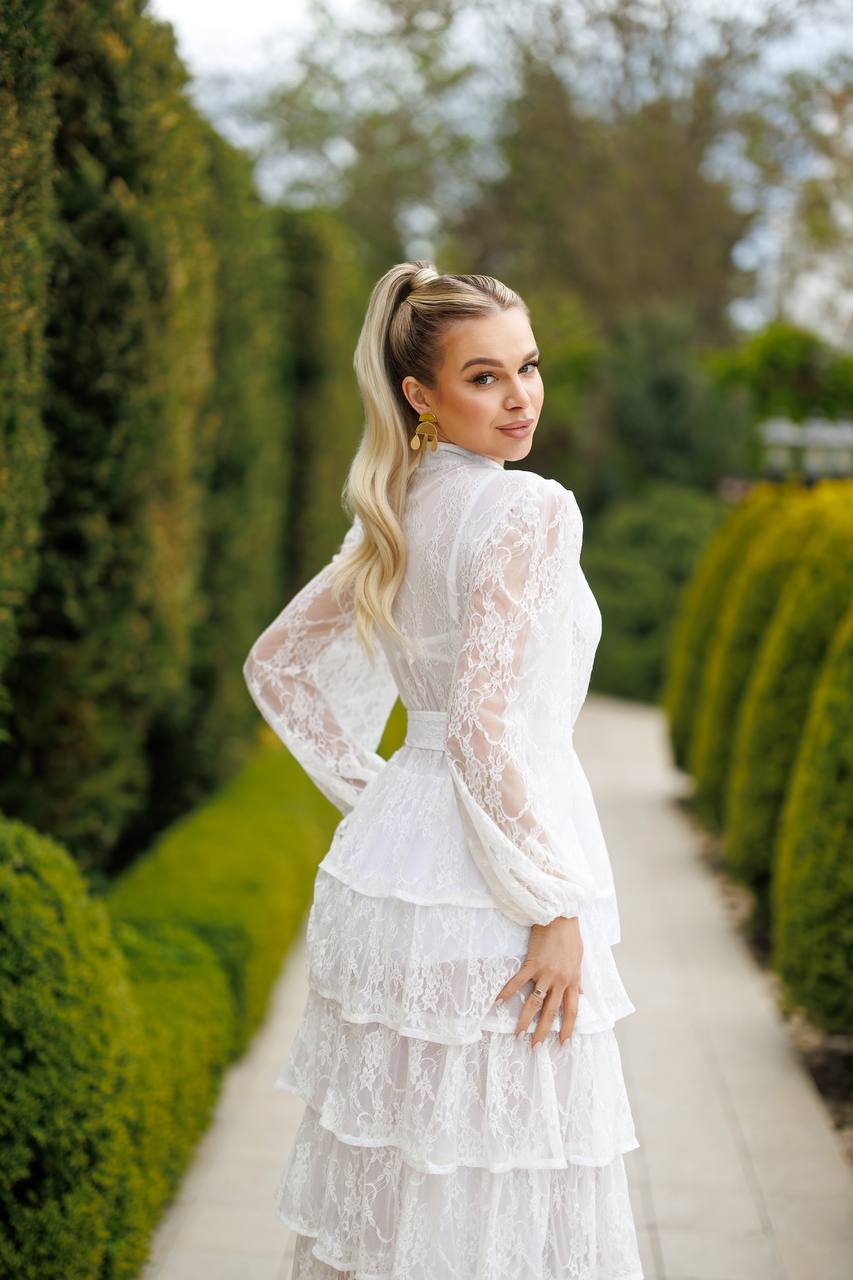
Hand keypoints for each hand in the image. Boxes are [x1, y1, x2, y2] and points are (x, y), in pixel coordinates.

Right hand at [494, 916, 583, 1047]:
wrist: (560, 917)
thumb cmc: (570, 937)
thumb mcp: (579, 960)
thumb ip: (577, 979)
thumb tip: (580, 994)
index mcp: (573, 981)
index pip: (571, 1011)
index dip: (568, 1029)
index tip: (562, 1043)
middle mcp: (559, 981)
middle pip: (551, 1012)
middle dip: (543, 1032)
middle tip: (535, 1047)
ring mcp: (545, 973)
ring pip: (534, 1003)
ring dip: (525, 1020)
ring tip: (517, 1034)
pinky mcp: (531, 964)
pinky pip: (517, 982)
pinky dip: (507, 992)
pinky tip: (497, 1002)